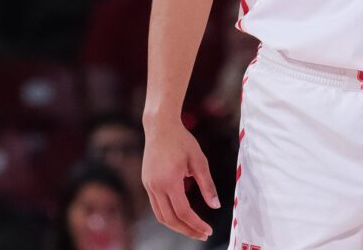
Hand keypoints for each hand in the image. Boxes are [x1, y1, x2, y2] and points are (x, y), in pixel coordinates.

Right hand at [142, 120, 219, 240]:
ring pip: (161, 215)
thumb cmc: (182, 141)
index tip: (208, 230)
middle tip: (202, 235)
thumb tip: (216, 206)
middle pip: (170, 219)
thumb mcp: (199, 161)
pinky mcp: (147, 183)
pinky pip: (156, 206)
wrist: (160, 126)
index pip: (183, 212)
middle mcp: (155, 187)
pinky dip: (169, 214)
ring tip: (193, 229)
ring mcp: (149, 186)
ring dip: (176, 225)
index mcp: (169, 181)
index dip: (196, 224)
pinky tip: (181, 215)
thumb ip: (207, 185)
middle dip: (187, 230)